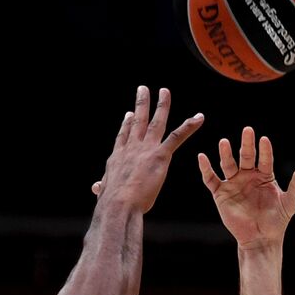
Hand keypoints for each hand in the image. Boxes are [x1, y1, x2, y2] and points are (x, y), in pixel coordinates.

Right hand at [88, 86, 203, 212]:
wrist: (118, 204)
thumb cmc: (111, 203)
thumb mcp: (105, 192)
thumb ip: (103, 187)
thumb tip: (96, 187)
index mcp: (118, 157)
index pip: (124, 136)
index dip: (127, 124)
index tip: (129, 114)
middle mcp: (131, 148)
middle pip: (137, 121)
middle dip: (141, 104)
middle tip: (143, 89)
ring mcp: (146, 149)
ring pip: (156, 122)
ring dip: (162, 105)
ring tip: (165, 91)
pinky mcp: (160, 156)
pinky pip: (177, 137)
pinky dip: (189, 126)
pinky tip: (199, 117)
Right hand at [198, 126, 294, 247]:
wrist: (260, 239)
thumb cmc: (277, 222)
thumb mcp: (289, 203)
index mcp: (264, 176)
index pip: (265, 159)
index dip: (265, 150)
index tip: (264, 139)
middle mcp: (248, 176)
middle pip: (246, 157)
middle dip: (246, 144)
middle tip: (247, 130)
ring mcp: (234, 184)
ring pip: (228, 165)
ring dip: (226, 153)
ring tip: (224, 142)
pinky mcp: (221, 194)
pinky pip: (211, 179)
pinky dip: (206, 168)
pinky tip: (202, 157)